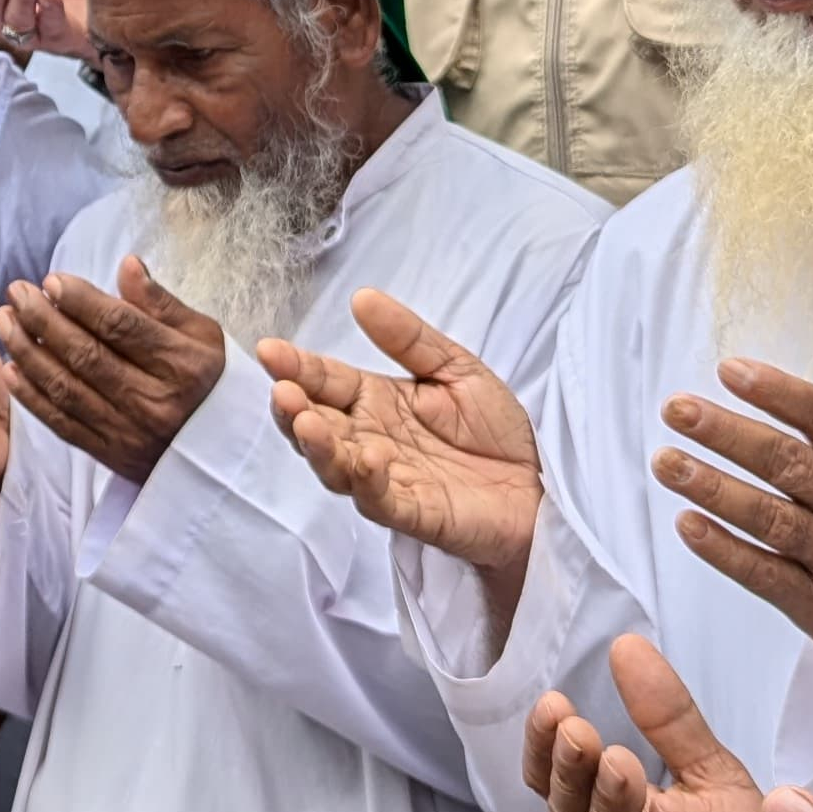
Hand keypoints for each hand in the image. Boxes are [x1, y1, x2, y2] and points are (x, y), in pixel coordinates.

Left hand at [0, 260, 227, 481]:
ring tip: (5, 320)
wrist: (223, 457)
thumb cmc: (210, 383)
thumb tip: (127, 265)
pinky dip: (32, 397)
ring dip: (28, 352)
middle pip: (86, 354)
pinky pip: (62, 424)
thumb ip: (162, 303)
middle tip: (16, 292)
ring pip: (67, 388)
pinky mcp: (110, 455)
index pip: (121, 327)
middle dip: (43, 319)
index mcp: (181, 364)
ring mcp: (128, 431)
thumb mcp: (203, 336)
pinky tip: (10, 369)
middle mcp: (153, 399)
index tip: (51, 280)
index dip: (81, 302)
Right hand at [264, 287, 545, 604]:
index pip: (326, 381)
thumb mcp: (456, 369)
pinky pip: (381, 501)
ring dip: (318, 447)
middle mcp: (370, 441)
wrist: (542, 484)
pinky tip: (368, 458)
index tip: (270, 350)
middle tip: (284, 392)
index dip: (297, 367)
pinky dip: (369, 482)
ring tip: (309, 422)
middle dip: (293, 411)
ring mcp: (386, 480)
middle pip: (317, 427)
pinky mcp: (413, 514)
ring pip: (335, 468)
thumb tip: (362, 297)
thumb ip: (408, 338)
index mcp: (376, 402)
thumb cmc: (496, 430)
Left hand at [653, 326, 812, 667]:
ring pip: (772, 519)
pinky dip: (724, 550)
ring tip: (664, 461)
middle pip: (791, 465)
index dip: (778, 393)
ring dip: (714, 489)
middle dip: (728, 434)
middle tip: (675, 408)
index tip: (728, 369)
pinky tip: (686, 523)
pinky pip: (765, 575)